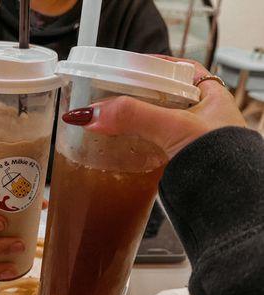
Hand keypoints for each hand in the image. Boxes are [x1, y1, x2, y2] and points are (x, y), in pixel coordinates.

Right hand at [62, 56, 246, 158]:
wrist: (228, 202)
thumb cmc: (222, 161)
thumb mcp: (174, 128)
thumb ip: (134, 116)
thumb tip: (93, 113)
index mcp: (210, 95)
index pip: (177, 69)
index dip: (151, 65)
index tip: (127, 67)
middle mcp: (201, 115)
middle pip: (161, 95)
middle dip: (136, 96)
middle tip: (112, 93)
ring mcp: (189, 138)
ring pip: (156, 122)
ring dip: (134, 122)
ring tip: (112, 117)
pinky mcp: (179, 159)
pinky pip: (153, 144)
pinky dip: (137, 143)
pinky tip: (124, 144)